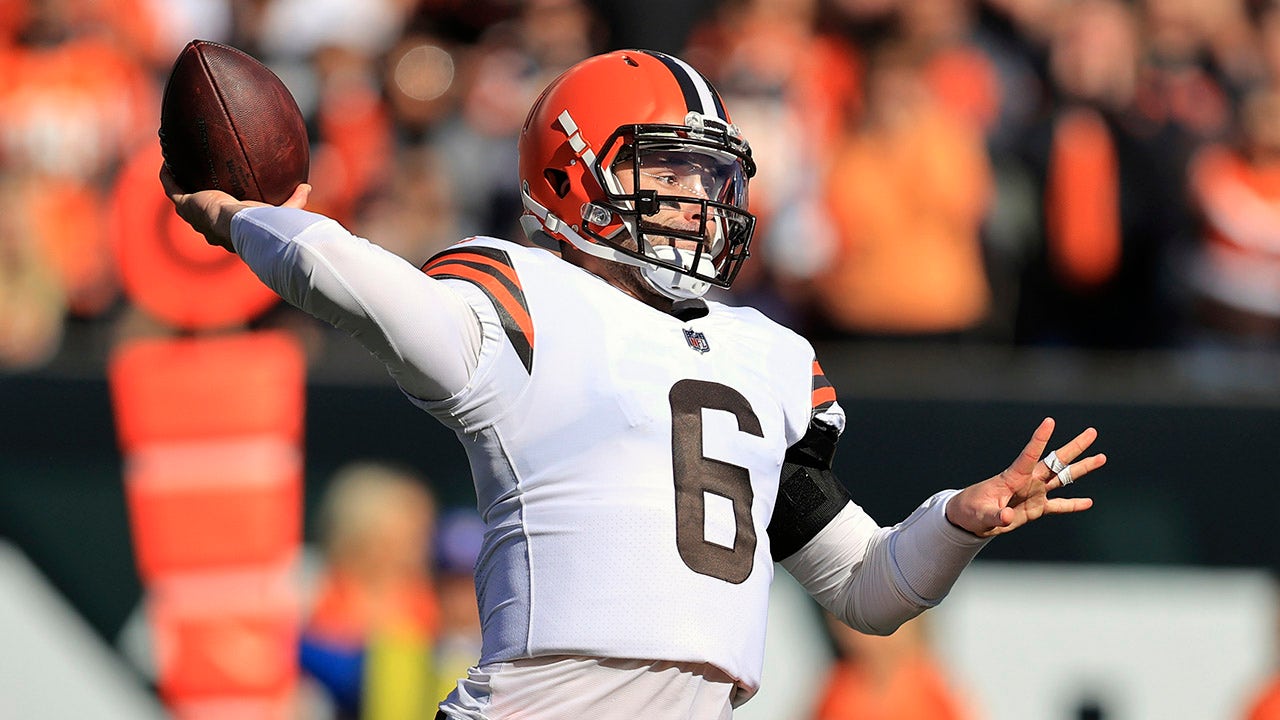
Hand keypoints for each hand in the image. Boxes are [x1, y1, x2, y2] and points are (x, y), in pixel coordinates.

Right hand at [159, 165, 310, 250]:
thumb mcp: (282, 211)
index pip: (223, 225)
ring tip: (177, 166)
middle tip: (199, 182)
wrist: (243, 226)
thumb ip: (295, 201)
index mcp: (230, 232)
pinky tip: (168, 159)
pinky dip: (168, 174)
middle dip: (198, 199)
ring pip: (181, 199)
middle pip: (200, 214)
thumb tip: (307, 187)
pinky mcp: (186, 206)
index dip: (221, 214)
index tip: (224, 201)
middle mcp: (210, 227)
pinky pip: (171, 187)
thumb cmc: (264, 225)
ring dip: (178, 184)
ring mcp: (195, 217)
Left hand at [946, 418, 1105, 537]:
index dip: (1039, 439)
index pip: (1028, 454)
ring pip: (1062, 478)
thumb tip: (1008, 517)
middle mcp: (1027, 481)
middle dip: (1074, 447)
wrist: (970, 520)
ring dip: (1081, 468)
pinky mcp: (1036, 507)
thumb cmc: (971, 512)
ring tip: (1101, 457)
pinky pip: (1059, 506)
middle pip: (1055, 461)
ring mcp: (1034, 492)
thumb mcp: (980, 515)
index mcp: (1012, 477)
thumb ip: (995, 516)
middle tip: (1092, 432)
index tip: (1049, 421)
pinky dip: (1073, 505)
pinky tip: (1089, 502)